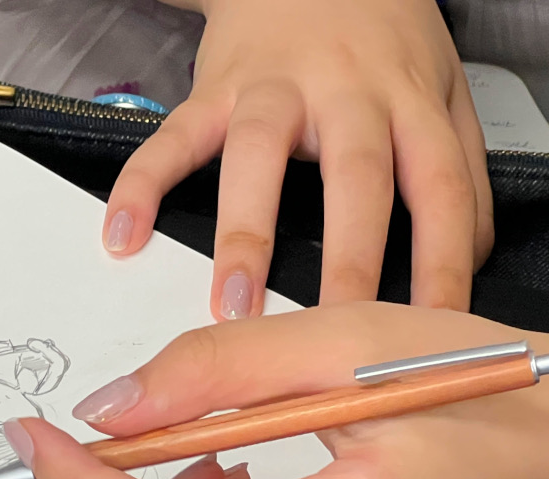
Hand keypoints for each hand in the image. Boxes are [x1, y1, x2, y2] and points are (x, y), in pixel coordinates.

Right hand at [105, 0, 492, 316]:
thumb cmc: (374, 37)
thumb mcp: (438, 87)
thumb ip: (455, 166)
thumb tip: (462, 260)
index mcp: (409, 100)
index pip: (441, 188)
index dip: (440, 261)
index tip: (429, 329)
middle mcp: (346, 94)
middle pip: (354, 180)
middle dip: (348, 263)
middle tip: (333, 334)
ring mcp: (274, 90)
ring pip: (260, 159)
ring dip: (246, 236)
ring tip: (233, 309)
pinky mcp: (214, 90)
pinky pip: (174, 139)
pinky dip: (141, 185)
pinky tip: (123, 235)